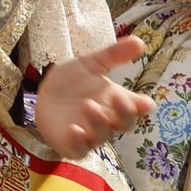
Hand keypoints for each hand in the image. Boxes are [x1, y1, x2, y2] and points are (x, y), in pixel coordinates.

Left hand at [35, 36, 155, 158]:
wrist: (43, 94)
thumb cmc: (72, 80)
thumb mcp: (91, 63)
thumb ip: (114, 54)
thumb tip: (140, 41)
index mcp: (115, 101)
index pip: (135, 107)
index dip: (142, 106)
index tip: (147, 102)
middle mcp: (107, 120)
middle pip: (124, 123)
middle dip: (124, 113)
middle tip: (119, 98)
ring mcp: (91, 134)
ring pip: (103, 135)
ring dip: (99, 122)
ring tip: (89, 105)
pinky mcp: (72, 145)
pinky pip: (80, 149)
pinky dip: (79, 141)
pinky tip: (75, 129)